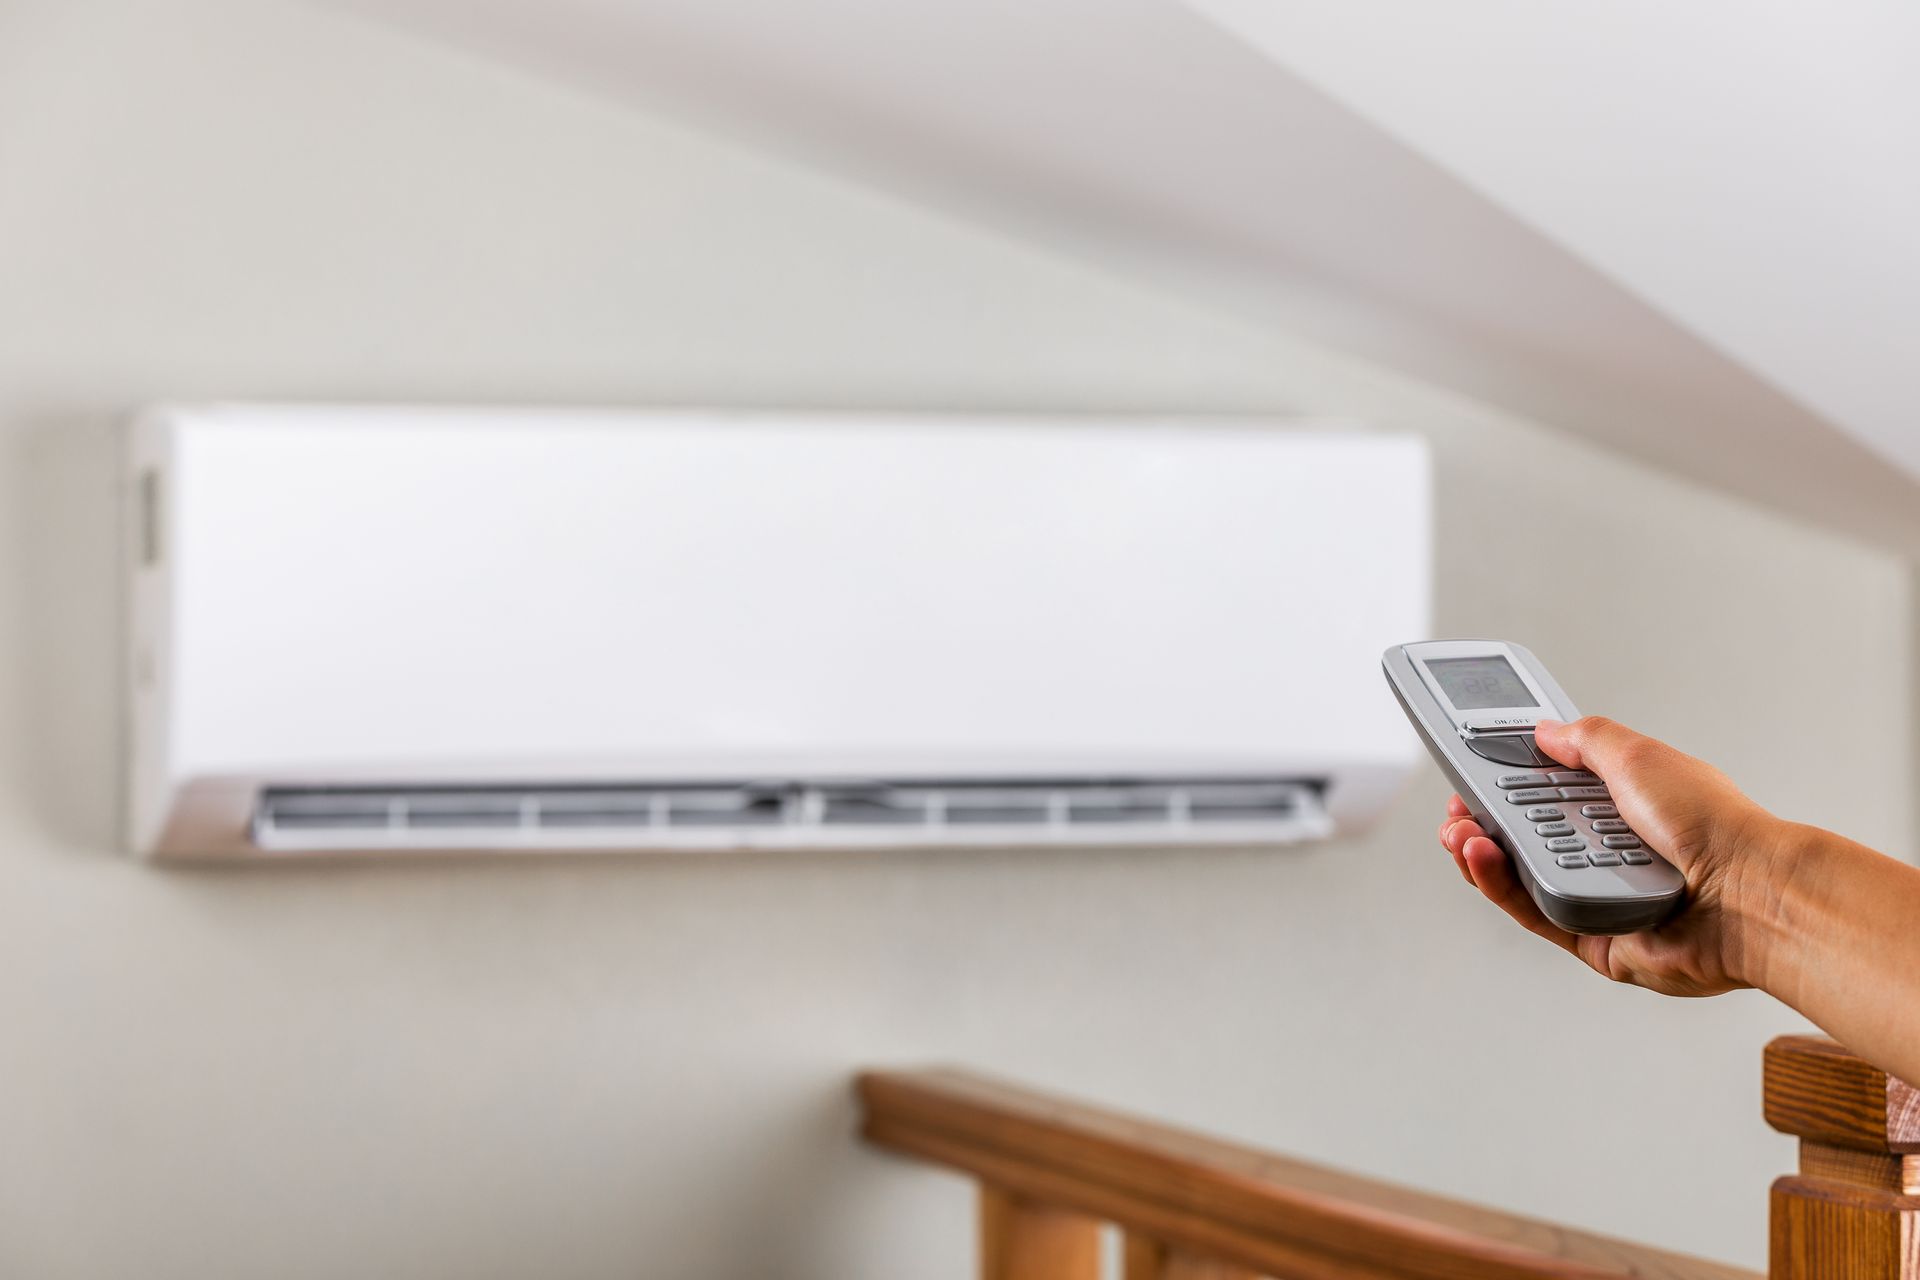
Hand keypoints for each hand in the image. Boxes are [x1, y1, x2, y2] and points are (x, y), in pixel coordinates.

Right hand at [1438, 716, 1780, 995]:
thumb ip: (1585, 739)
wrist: (1749, 894)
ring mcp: (1601, 896)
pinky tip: (1481, 857)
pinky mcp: (1593, 939)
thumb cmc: (1715, 826)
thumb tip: (1545, 730)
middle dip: (1483, 817)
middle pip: (1527, 834)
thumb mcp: (1638, 756)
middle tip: (1457, 803)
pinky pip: (1533, 912)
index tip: (1472, 767)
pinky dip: (1500, 884)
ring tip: (1460, 831)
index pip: (1550, 789)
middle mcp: (1610, 852)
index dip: (1508, 779)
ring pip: (1521, 876)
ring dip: (1481, 852)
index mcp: (1623, 806)